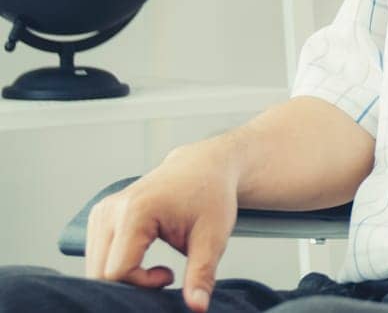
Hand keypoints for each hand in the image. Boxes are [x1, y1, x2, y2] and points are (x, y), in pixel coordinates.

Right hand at [83, 141, 239, 311]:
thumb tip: (197, 309)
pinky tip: (141, 256)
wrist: (203, 166)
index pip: (117, 271)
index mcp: (135, 211)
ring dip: (123, 276)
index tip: (170, 276)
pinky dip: (115, 266)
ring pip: (95, 268)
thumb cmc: (211, 196)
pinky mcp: (99, 217)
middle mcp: (110, 210)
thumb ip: (201, 274)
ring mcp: (101, 212)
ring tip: (155, 265)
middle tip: (164, 275)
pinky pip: (96, 256)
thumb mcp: (213, 236)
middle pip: (100, 273)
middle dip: (130, 285)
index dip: (142, 285)